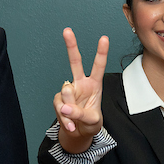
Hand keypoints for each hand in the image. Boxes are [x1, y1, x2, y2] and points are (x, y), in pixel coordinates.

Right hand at [53, 27, 107, 153]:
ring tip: (74, 120)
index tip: (104, 38)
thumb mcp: (92, 120)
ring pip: (66, 91)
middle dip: (71, 46)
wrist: (79, 133)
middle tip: (67, 31)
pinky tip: (70, 124)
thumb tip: (64, 106)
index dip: (101, 52)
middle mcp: (81, 84)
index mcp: (94, 84)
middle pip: (75, 62)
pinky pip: (59, 106)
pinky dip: (64, 117)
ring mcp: (69, 91)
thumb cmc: (90, 123)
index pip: (98, 66)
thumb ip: (80, 113)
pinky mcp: (59, 100)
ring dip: (69, 109)